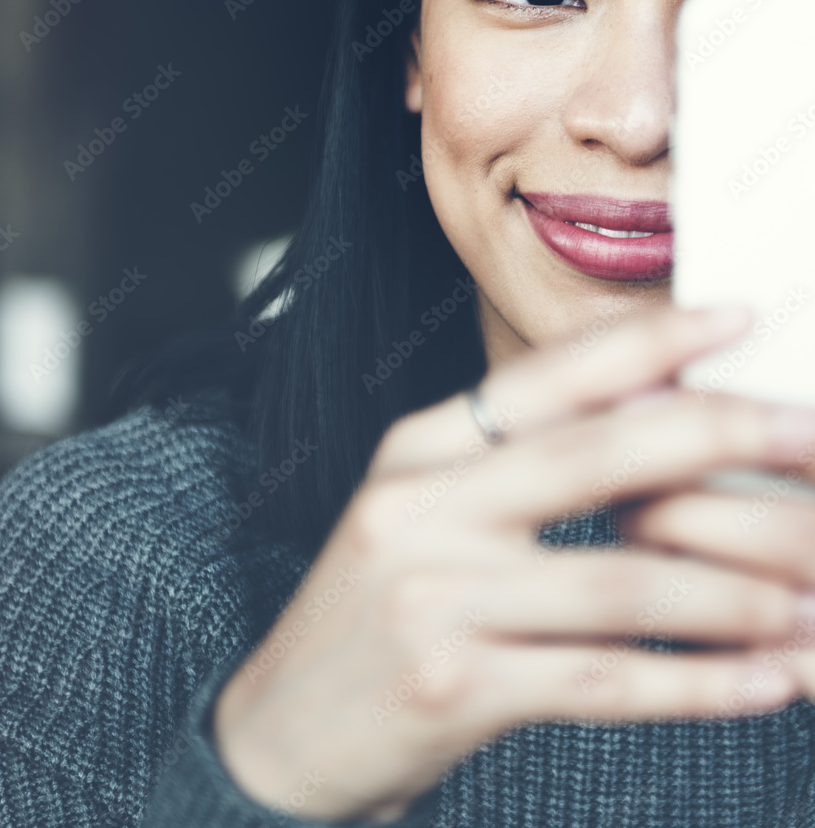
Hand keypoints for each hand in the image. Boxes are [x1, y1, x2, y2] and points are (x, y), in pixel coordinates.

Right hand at [212, 303, 814, 822]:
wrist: (286, 727)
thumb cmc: (375, 609)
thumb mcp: (421, 513)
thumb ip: (511, 467)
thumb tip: (649, 420)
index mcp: (418, 450)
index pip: (545, 378)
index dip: (650, 343)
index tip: (736, 320)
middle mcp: (421, 508)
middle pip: (599, 457)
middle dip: (725, 441)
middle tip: (812, 440)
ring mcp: (435, 598)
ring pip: (623, 584)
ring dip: (737, 595)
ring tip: (811, 599)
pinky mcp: (455, 689)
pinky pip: (606, 682)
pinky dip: (700, 685)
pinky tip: (766, 681)